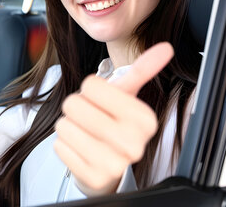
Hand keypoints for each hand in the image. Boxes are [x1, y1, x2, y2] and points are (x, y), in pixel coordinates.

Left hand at [53, 42, 173, 194]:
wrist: (108, 165)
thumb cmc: (114, 123)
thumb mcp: (127, 95)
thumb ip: (142, 70)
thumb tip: (165, 47)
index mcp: (145, 119)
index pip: (91, 84)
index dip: (90, 89)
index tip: (101, 101)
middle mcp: (134, 144)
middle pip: (73, 103)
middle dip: (76, 107)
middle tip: (90, 118)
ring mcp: (114, 164)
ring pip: (64, 125)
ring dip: (69, 127)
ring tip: (85, 133)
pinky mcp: (93, 178)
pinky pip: (59, 147)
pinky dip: (64, 145)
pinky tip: (80, 150)